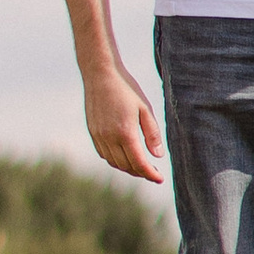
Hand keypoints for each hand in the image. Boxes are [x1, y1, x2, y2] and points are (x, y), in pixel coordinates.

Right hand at [83, 61, 165, 182]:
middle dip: (141, 172)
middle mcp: (110, 137)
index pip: (139, 163)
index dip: (150, 174)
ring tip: (141, 166)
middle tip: (153, 172)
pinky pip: (104, 155)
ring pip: (114, 163)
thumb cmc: (127, 88)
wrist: (100, 74)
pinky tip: (125, 155)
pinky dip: (116, 160)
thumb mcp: (145, 109)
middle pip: (127, 166)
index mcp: (125, 132)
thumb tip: (158, 156)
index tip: (160, 179)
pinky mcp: (93, 132)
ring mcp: (99, 136)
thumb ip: (152, 134)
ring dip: (128, 168)